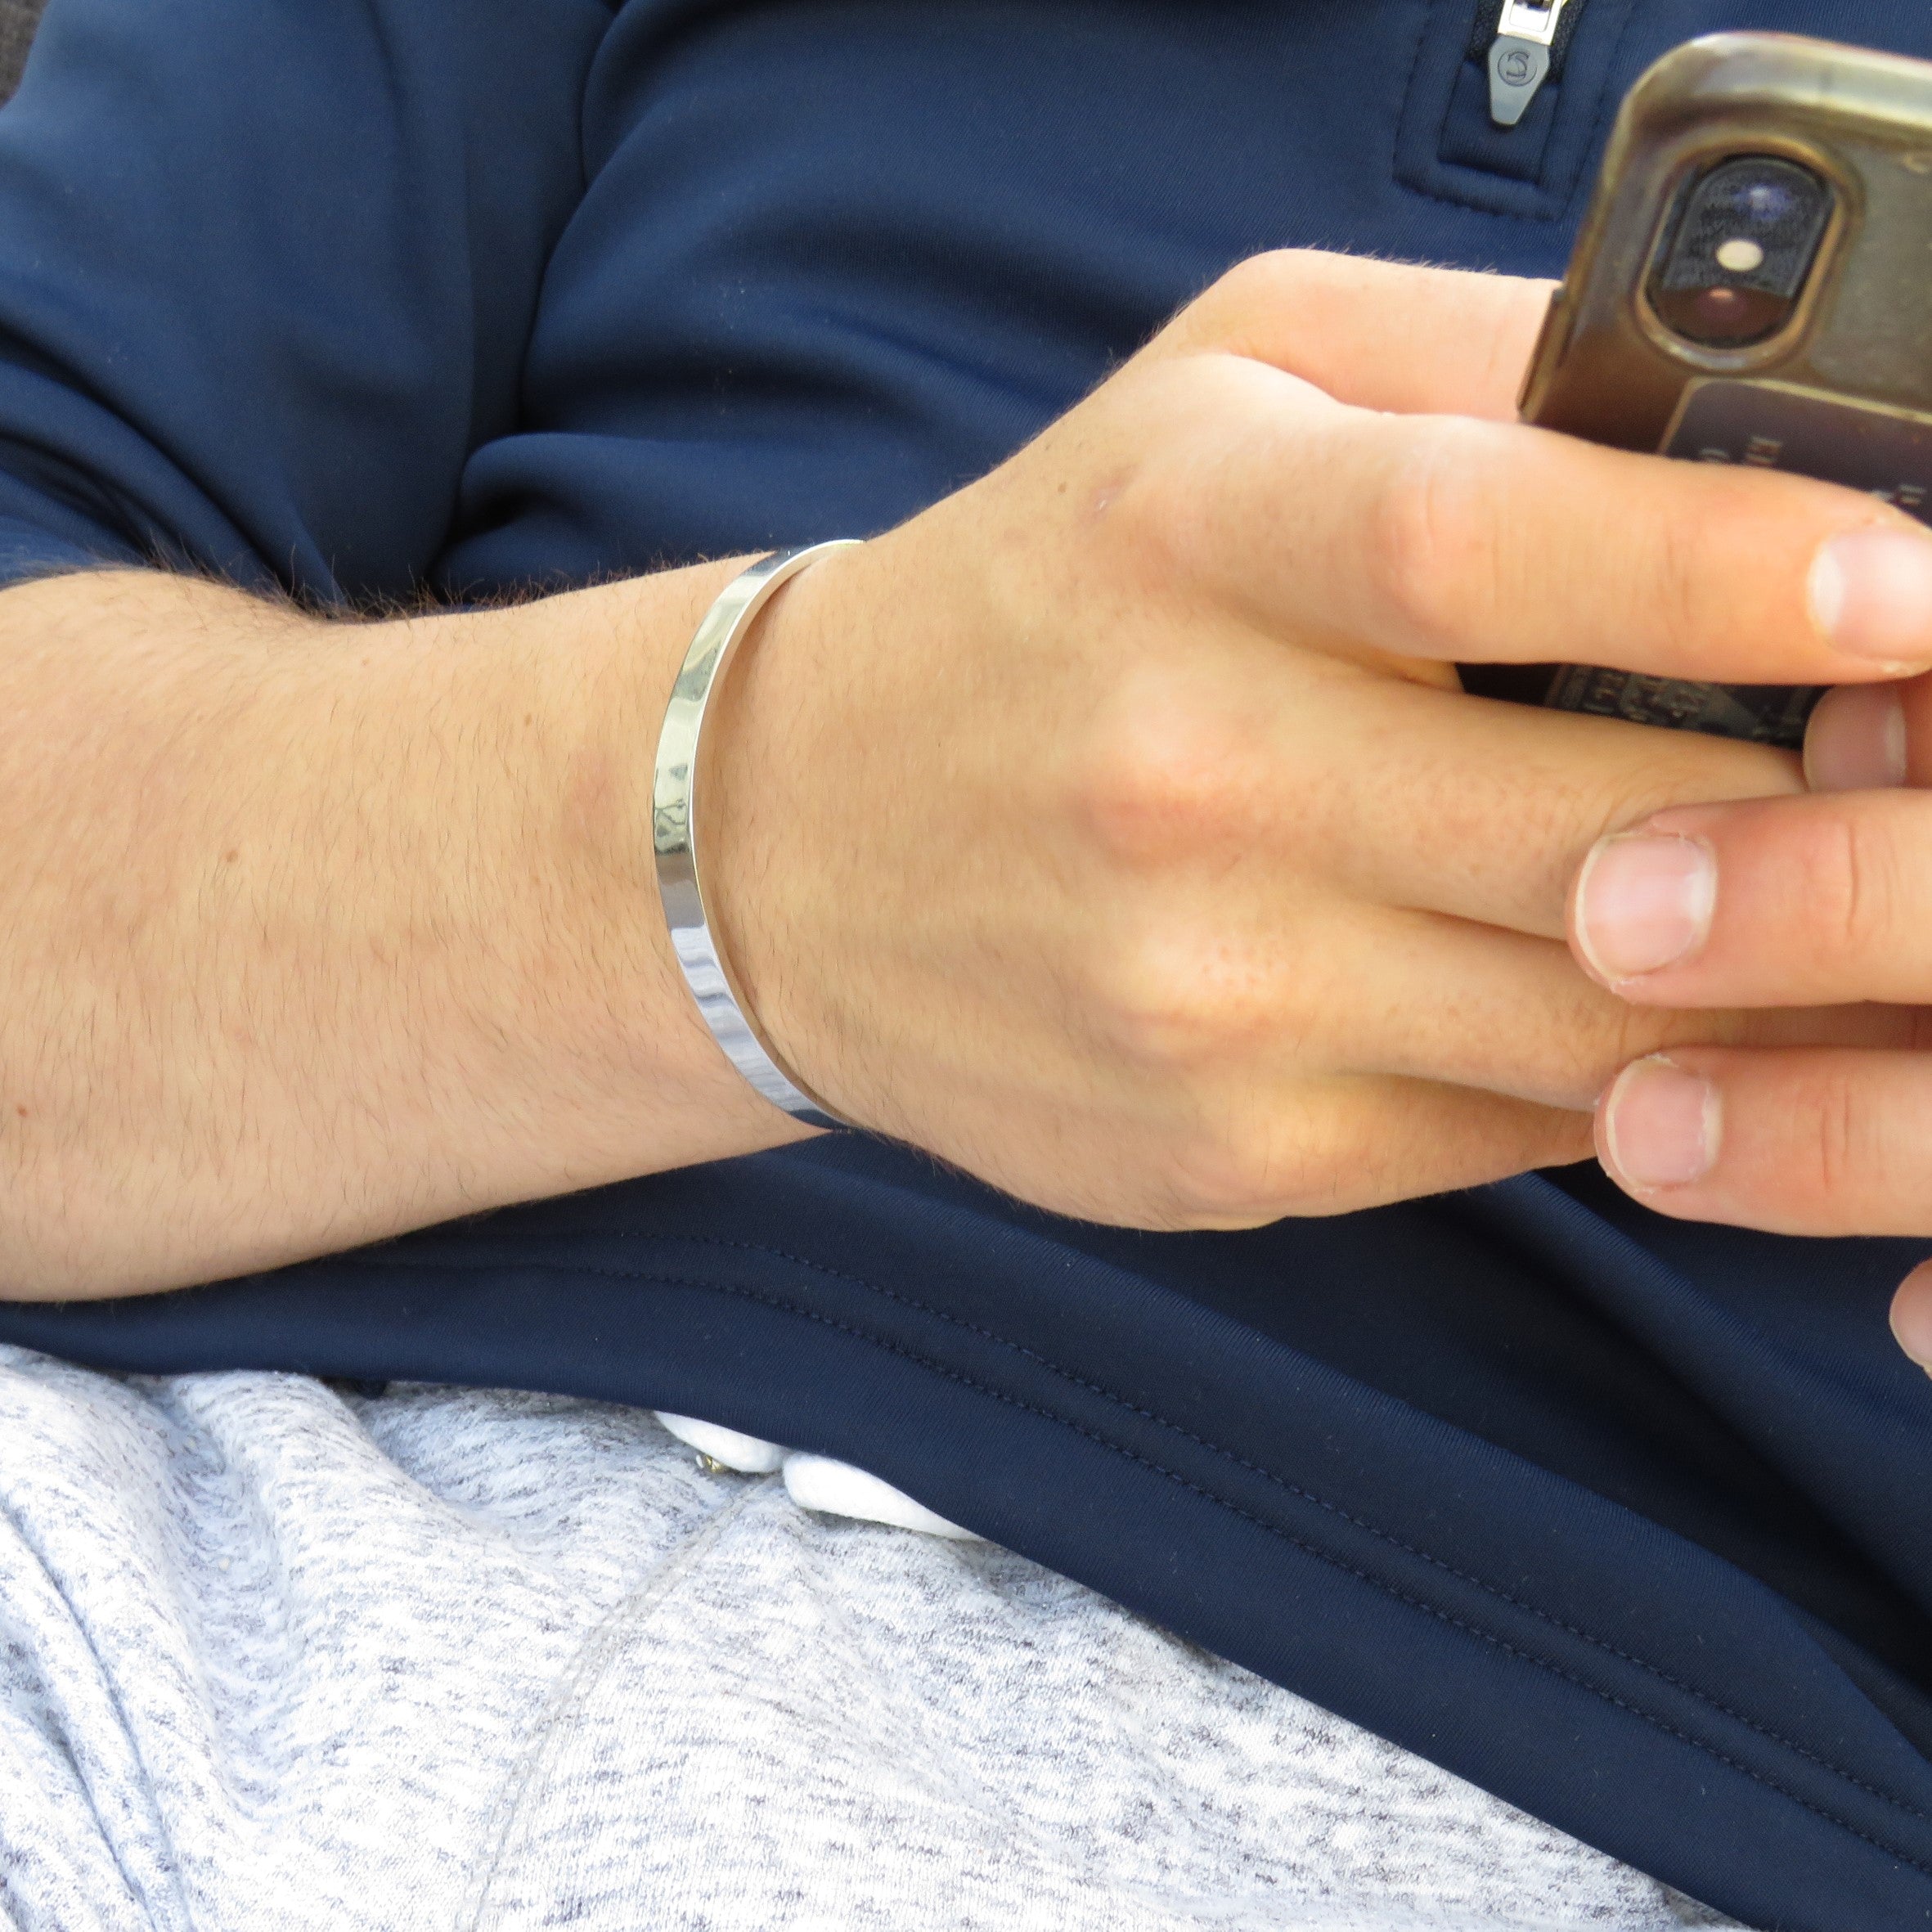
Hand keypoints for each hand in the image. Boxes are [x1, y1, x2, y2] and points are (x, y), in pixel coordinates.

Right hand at [707, 249, 1931, 1229]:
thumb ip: (1469, 366)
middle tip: (1911, 776)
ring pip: (1592, 1022)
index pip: (1474, 546)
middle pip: (1596, 837)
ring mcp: (1199, 990)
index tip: (1912, 593)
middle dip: (1821, 826)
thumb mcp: (1213, 394)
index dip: (1726, 570)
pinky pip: (1510, 1128)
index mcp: (1186, 541)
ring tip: (1812, 899)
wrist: (793, 842)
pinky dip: (1617, 1067)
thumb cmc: (1046, 595)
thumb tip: (1746, 410)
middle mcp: (1180, 778)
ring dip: (1756, 975)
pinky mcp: (1222, 1144)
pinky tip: (1613, 989)